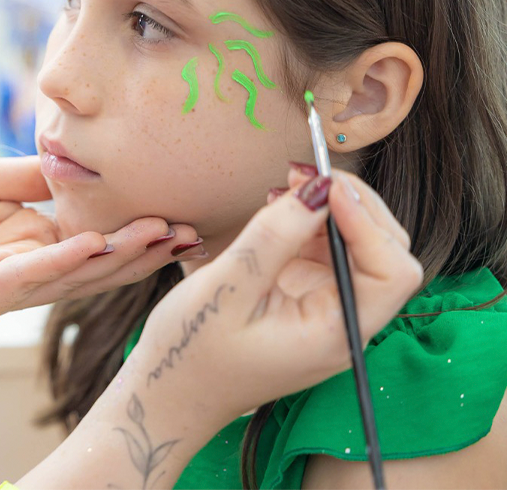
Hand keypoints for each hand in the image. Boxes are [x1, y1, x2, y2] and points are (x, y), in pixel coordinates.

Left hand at [0, 156, 200, 330]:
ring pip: (79, 272)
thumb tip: (69, 163)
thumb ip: (24, 176)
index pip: (97, 236)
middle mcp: (30, 265)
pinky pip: (34, 275)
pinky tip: (98, 243)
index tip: (174, 213)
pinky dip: (68, 259)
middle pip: (101, 261)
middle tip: (191, 233)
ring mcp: (9, 283)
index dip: (134, 228)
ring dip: (122, 256)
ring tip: (163, 235)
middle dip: (145, 249)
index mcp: (31, 238)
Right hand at [134, 170, 422, 431]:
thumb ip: (274, 235)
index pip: (391, 272)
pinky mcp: (306, 295)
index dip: (366, 220)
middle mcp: (343, 321)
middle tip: (304, 171)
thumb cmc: (192, 354)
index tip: (324, 185)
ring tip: (287, 181)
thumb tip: (316, 187)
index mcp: (336, 334)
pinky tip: (279, 203)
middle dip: (351, 203)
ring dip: (330, 205)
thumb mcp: (228, 288)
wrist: (171, 392)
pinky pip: (324, 247)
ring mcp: (327, 307)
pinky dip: (309, 218)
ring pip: (357, 242)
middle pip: (383, 250)